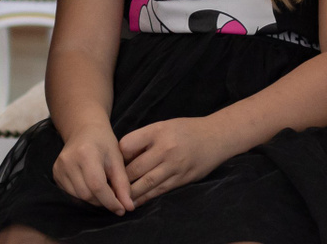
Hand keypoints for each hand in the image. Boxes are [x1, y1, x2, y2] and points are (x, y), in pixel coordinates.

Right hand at [53, 122, 134, 214]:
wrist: (84, 130)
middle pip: (87, 194)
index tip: (122, 209)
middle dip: (103, 201)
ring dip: (94, 200)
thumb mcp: (117, 159)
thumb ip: (123, 184)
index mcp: (86, 154)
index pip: (97, 185)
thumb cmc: (104, 142)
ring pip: (78, 197)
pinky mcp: (55, 174)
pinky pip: (71, 194)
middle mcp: (68, 161)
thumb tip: (128, 207)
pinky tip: (91, 187)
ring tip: (104, 190)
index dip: (110, 201)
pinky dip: (83, 196)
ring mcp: (59, 168)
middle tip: (114, 197)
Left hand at [117, 116, 236, 204]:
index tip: (112, 163)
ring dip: (131, 192)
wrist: (216, 137)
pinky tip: (136, 201)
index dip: (118, 156)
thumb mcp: (164, 126)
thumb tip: (123, 156)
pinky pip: (160, 190)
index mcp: (158, 131)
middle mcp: (165, 148)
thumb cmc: (186, 130)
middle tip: (109, 186)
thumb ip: (145, 138)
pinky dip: (146, 197)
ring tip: (119, 198)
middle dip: (121, 179)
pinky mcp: (182, 178)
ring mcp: (175, 165)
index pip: (128, 145)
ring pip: (146, 182)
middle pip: (135, 168)